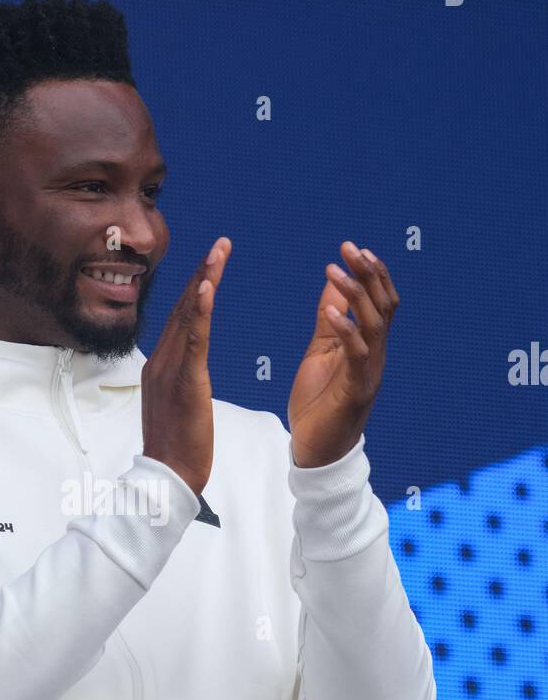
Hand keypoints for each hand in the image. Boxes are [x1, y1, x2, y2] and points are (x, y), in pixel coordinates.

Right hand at [141, 237, 231, 497]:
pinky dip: (199, 311)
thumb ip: (180, 381)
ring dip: (204, 279)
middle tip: (221, 244)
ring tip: (219, 252)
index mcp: (160, 366)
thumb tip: (186, 370)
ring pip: (188, 315)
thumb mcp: (177, 406)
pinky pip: (193, 339)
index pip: (181, 318)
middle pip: (184, 307)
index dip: (196, 287)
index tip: (211, 262)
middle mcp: (161, 361)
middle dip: (202, 272)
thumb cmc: (177, 449)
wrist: (168, 477)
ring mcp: (170, 369)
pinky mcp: (185, 381)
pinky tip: (207, 287)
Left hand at [287, 240, 398, 467]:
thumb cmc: (318, 404)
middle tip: (350, 248)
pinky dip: (346, 331)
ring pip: (374, 325)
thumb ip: (329, 320)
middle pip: (383, 306)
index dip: (371, 273)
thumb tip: (332, 284)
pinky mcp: (357, 390)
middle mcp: (375, 355)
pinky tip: (331, 313)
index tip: (352, 248)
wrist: (315, 451)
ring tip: (335, 271)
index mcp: (367, 345)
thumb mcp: (320, 351)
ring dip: (356, 295)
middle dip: (369, 274)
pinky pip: (357, 355)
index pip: (379, 301)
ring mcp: (369, 372)